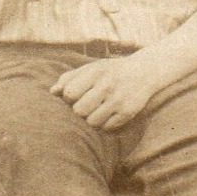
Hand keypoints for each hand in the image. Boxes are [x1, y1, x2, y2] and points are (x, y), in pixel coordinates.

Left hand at [52, 54, 167, 130]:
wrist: (144, 71)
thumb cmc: (110, 71)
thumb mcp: (91, 68)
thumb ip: (69, 78)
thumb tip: (52, 92)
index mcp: (95, 72)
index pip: (69, 93)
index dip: (69, 98)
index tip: (76, 96)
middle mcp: (107, 85)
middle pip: (79, 111)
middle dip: (80, 111)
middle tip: (87, 106)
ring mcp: (118, 99)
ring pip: (92, 122)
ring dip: (92, 119)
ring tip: (97, 111)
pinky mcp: (128, 112)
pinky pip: (107, 127)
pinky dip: (105, 124)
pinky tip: (109, 115)